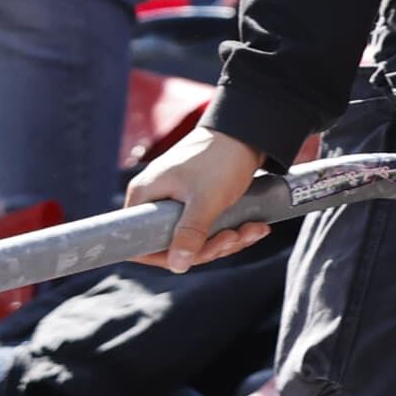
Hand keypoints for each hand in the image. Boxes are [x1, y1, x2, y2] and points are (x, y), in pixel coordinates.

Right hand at [128, 126, 270, 270]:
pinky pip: (210, 226)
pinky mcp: (198, 199)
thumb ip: (190, 233)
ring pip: (196, 237)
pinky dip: (232, 230)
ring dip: (227, 240)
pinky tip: (254, 227)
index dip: (168, 257)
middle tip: (235, 238)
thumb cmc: (221, 158)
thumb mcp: (205, 199)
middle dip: (209, 247)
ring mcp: (177, 199)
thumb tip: (177, 266)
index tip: (198, 255)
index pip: (140, 243)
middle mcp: (156, 199)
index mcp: (145, 196)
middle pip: (174, 244)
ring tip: (252, 230)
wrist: (250, 129)